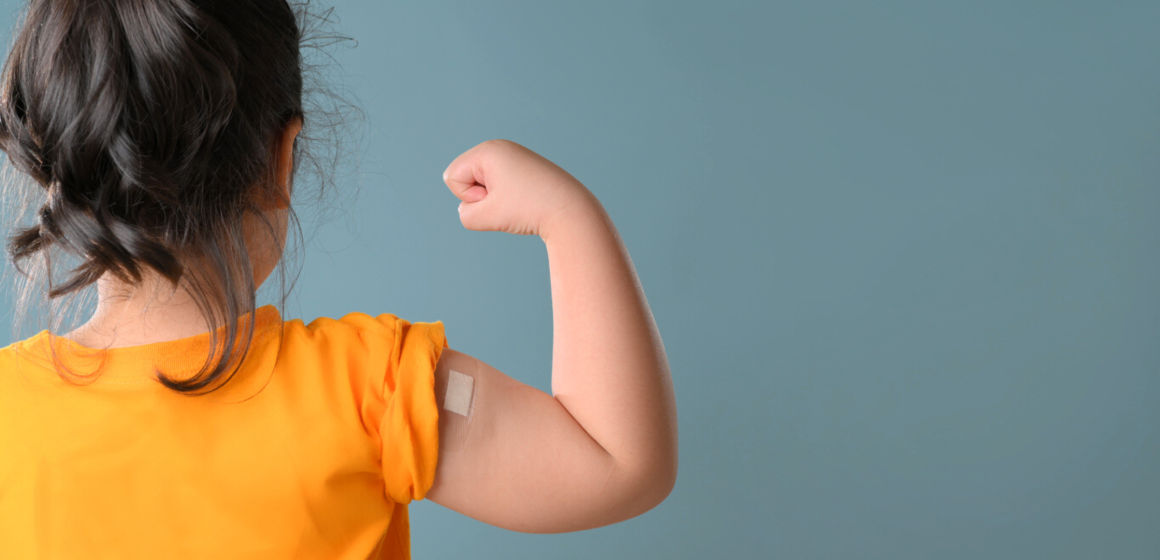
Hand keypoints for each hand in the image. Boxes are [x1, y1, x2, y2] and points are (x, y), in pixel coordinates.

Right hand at [442, 139, 595, 237]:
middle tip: (510, 202)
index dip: (468, 196)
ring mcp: (515, 157)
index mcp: (488, 150)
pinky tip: (528, 202)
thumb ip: (466, 215)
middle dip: (480, 197)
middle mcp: (501, 148)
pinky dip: (509, 200)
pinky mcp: (526, 169)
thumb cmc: (529, 210)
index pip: (452, 176)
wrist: (572, 211)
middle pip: (466, 178)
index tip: (496, 199)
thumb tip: (471, 210)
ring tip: (520, 203)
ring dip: (495, 201)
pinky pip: (501, 187)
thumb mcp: (486, 217)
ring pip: (484, 185)